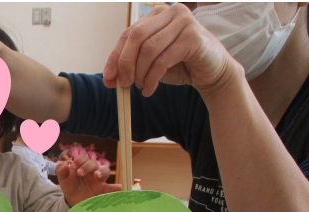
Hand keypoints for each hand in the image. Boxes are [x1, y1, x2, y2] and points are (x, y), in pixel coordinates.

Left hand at [57, 154, 121, 206]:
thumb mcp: (63, 180)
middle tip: (80, 173)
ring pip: (104, 171)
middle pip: (94, 163)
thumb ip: (61, 171)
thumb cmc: (70, 186)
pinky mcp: (102, 190)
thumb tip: (63, 164)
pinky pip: (110, 188)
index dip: (79, 160)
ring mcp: (99, 180)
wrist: (72, 200)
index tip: (73, 167)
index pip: (84, 158)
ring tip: (96, 175)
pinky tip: (119, 187)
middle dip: (87, 166)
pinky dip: (115, 187)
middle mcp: (92, 171)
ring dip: (101, 171)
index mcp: (83, 166)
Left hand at [103, 4, 240, 97]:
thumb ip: (131, 64)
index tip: (108, 79)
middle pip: (136, 37)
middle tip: (123, 84)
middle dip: (125, 63)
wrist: (212, 73)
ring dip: (140, 73)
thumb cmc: (179, 65)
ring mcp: (184, 22)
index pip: (128, 34)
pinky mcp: (193, 37)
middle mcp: (171, 12)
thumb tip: (108, 78)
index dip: (115, 57)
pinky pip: (163, 60)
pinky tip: (149, 89)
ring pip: (148, 49)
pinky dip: (152, 78)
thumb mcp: (150, 63)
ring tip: (141, 86)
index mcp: (157, 15)